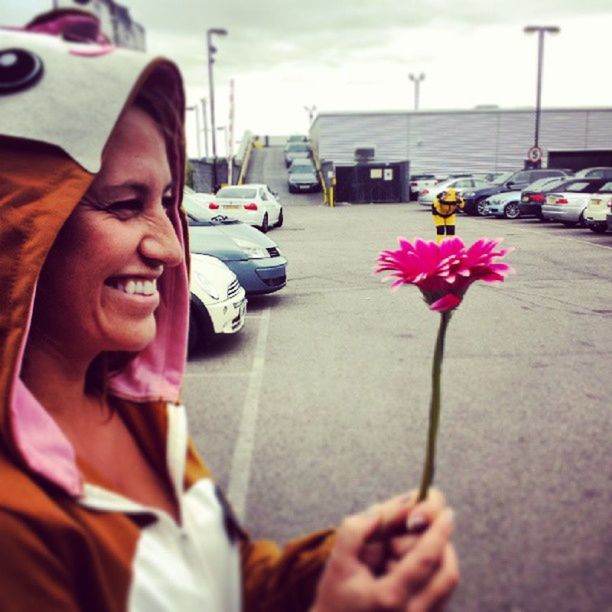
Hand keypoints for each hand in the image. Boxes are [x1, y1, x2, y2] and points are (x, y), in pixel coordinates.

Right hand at [311, 490, 458, 611]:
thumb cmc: (336, 598)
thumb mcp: (338, 562)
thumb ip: (355, 531)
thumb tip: (380, 511)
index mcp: (390, 597)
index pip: (426, 559)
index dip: (439, 533)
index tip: (448, 513)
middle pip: (447, 573)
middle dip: (442, 544)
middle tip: (422, 530)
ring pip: (448, 585)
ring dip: (441, 558)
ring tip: (414, 548)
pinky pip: (443, 596)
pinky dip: (437, 574)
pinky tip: (414, 566)